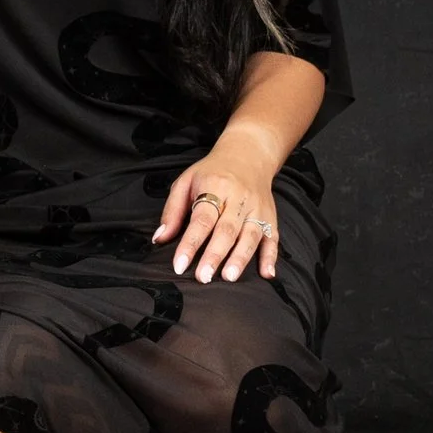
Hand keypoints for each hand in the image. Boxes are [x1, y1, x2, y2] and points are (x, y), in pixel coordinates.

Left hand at [153, 137, 281, 283]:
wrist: (248, 155)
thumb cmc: (212, 172)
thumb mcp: (186, 182)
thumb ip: (172, 211)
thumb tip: (159, 238)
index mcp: (215, 187)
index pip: (202, 219)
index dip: (190, 243)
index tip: (180, 265)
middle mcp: (239, 198)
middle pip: (227, 230)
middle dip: (214, 255)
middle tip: (203, 277)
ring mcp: (257, 208)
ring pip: (250, 235)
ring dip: (240, 258)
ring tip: (229, 277)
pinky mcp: (271, 216)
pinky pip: (273, 238)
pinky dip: (271, 257)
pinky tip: (267, 274)